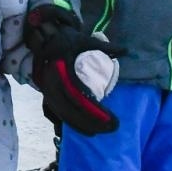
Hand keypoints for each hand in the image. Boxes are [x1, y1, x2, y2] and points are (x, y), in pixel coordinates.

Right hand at [25, 5, 124, 134]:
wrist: (44, 37)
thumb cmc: (67, 39)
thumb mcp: (86, 40)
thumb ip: (106, 47)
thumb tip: (127, 51)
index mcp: (63, 69)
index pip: (79, 96)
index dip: (95, 111)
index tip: (112, 119)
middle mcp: (52, 82)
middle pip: (71, 110)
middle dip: (91, 123)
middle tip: (112, 128)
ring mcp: (47, 90)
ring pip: (63, 114)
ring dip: (81, 125)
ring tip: (99, 133)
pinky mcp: (46, 94)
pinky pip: (57, 113)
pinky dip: (70, 123)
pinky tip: (84, 130)